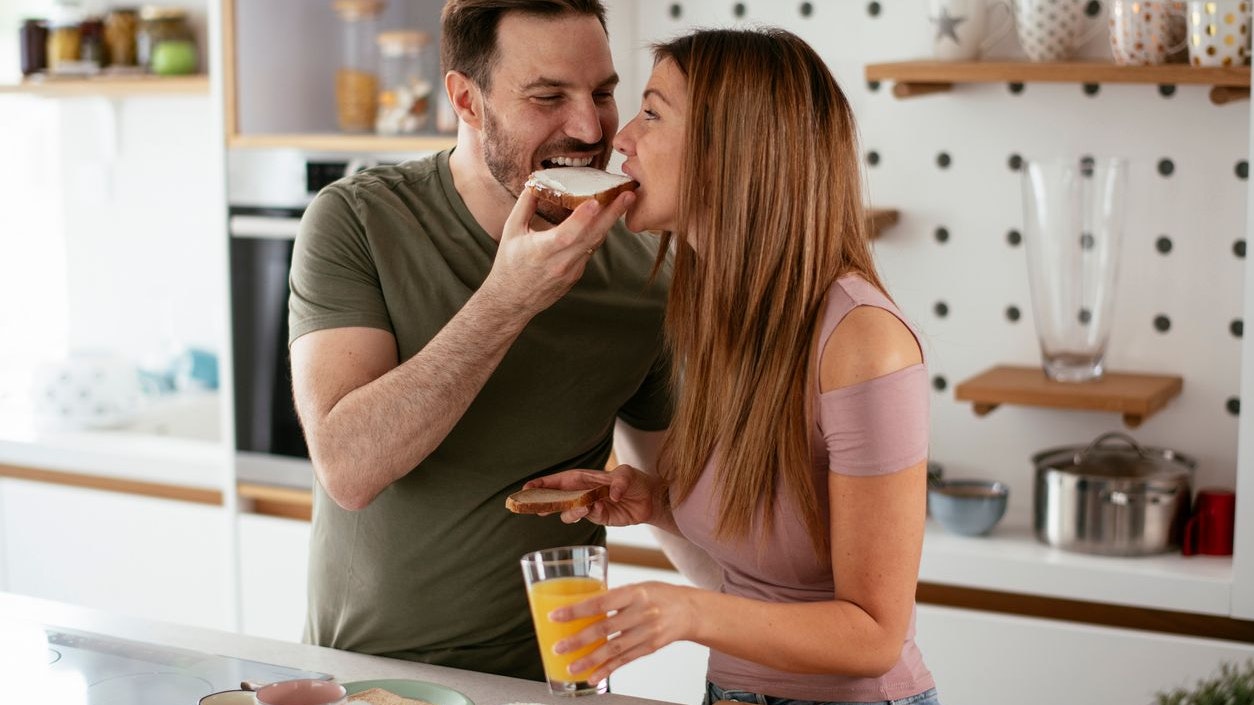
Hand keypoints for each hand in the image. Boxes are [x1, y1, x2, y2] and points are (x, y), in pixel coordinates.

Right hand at [480, 188, 634, 318]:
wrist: (512, 301)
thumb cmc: (509, 264)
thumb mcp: (511, 232)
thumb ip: (524, 206)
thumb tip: (535, 182)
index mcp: (542, 251)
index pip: (566, 234)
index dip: (582, 218)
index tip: (596, 201)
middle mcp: (560, 262)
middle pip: (591, 236)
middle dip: (612, 214)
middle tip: (629, 195)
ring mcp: (572, 270)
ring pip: (595, 242)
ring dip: (610, 221)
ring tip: (624, 200)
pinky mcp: (577, 274)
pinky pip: (590, 249)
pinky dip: (598, 232)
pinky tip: (606, 217)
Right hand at [524, 464, 657, 526]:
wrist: (650, 500)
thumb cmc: (635, 481)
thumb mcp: (628, 475)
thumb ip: (619, 482)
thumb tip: (611, 494)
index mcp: (582, 478)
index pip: (557, 481)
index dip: (541, 484)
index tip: (526, 488)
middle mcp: (581, 492)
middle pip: (556, 499)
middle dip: (543, 502)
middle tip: (534, 507)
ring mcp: (588, 506)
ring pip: (569, 512)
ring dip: (571, 511)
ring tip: (584, 507)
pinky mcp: (599, 518)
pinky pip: (589, 517)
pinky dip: (593, 513)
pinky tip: (601, 507)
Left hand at [551, 581, 697, 683]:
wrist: (690, 610)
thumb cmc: (659, 595)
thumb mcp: (638, 587)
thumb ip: (614, 597)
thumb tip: (582, 607)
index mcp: (635, 592)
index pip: (601, 602)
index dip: (576, 610)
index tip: (556, 616)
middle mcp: (642, 612)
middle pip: (604, 628)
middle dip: (578, 640)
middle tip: (559, 647)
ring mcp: (647, 632)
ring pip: (614, 649)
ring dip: (590, 659)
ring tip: (572, 667)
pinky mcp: (650, 647)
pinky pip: (625, 660)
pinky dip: (608, 669)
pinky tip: (594, 676)